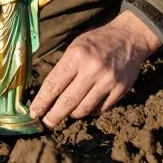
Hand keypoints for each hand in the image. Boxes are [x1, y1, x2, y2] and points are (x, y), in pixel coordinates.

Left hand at [29, 10, 161, 127]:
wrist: (128, 38)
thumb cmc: (96, 42)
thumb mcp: (75, 47)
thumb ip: (63, 69)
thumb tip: (47, 95)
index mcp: (76, 56)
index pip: (54, 84)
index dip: (42, 102)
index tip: (34, 113)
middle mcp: (92, 69)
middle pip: (67, 102)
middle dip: (53, 116)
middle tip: (46, 124)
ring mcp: (108, 81)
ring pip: (84, 109)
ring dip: (73, 114)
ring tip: (67, 113)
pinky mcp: (121, 89)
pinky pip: (100, 109)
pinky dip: (92, 110)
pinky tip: (88, 104)